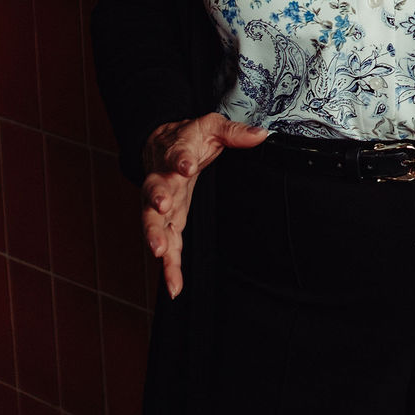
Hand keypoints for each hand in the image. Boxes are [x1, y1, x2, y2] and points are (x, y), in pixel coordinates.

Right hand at [140, 113, 268, 297]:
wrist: (161, 144)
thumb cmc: (189, 138)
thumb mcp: (213, 127)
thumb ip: (234, 133)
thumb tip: (262, 135)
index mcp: (176, 154)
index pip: (177, 155)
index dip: (180, 160)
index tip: (186, 166)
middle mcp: (163, 180)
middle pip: (154, 190)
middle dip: (157, 200)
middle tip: (162, 206)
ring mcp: (161, 204)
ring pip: (153, 221)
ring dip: (155, 236)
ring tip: (159, 252)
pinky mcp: (168, 222)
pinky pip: (166, 245)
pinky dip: (168, 265)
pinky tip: (174, 286)